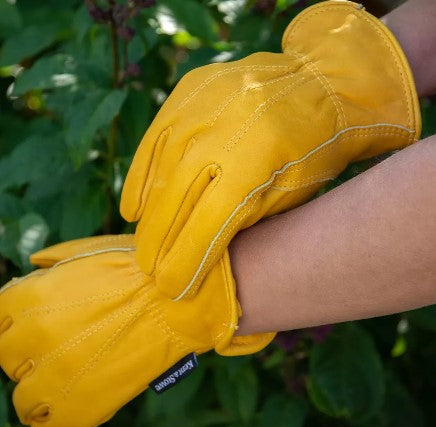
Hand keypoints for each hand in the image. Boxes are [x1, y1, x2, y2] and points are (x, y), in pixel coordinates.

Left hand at [0, 235, 272, 426]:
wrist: (179, 301)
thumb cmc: (140, 272)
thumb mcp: (90, 253)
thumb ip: (52, 263)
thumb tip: (31, 269)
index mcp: (30, 295)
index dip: (17, 323)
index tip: (35, 327)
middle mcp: (32, 336)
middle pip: (7, 358)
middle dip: (30, 353)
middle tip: (61, 348)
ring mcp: (53, 375)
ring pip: (24, 397)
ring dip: (42, 389)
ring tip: (69, 378)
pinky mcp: (78, 408)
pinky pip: (47, 426)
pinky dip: (57, 416)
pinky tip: (77, 399)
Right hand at [120, 0, 419, 300]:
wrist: (317, 85)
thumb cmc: (312, 152)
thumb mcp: (290, 195)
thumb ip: (242, 219)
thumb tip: (198, 251)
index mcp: (253, 163)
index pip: (205, 225)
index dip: (184, 261)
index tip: (171, 287)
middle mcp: (219, 132)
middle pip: (173, 202)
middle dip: (157, 246)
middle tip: (150, 272)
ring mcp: (199, 106)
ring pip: (158, 174)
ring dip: (148, 218)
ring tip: (145, 246)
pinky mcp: (188, 92)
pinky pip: (152, 144)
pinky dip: (140, 181)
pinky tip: (135, 208)